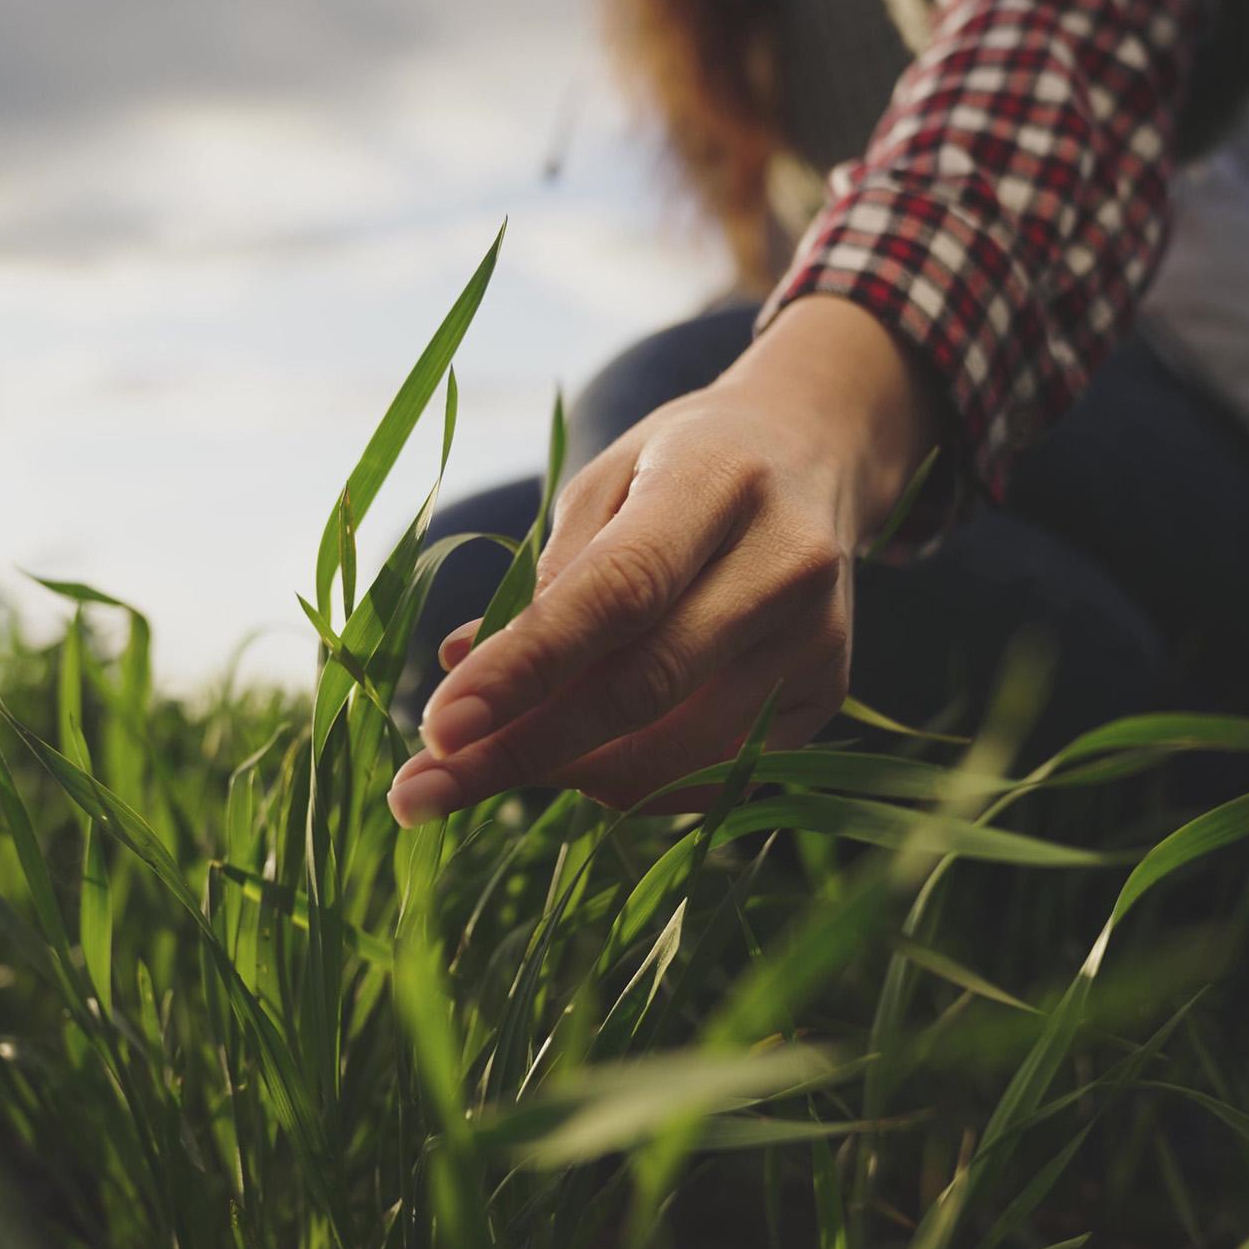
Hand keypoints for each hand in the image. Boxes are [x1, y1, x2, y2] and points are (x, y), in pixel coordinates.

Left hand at [387, 297, 935, 822]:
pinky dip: (625, 782)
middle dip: (519, 751)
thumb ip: (544, 578)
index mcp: (718, 482)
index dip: (521, 669)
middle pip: (643, 688)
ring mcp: (818, 640)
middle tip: (419, 793)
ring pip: (675, 752)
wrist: (812, 455)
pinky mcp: (828, 696)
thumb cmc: (679, 466)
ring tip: (480, 769)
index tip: (436, 727)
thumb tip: (460, 672)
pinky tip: (567, 761)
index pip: (615, 595)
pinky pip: (710, 775)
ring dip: (562, 775)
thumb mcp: (604, 481)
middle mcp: (786, 566)